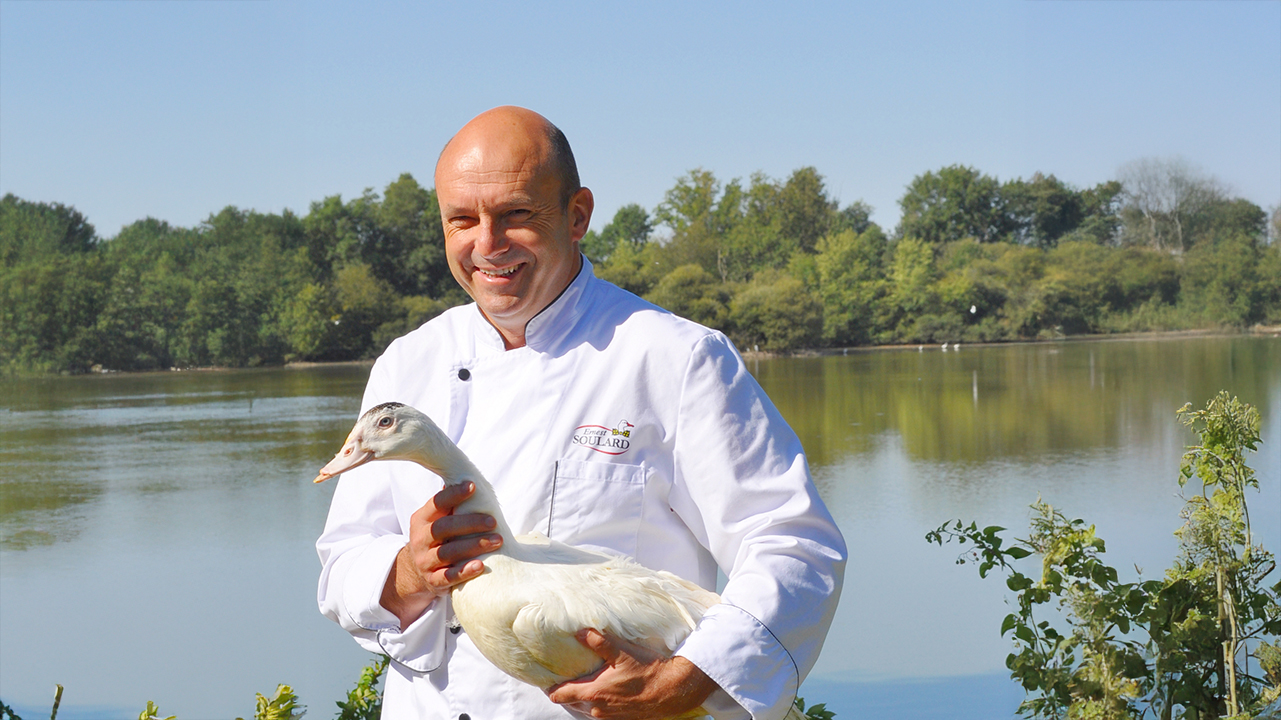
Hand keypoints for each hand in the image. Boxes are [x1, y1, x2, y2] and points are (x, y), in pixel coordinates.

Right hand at [380, 481, 502, 626]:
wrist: (415, 572)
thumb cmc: (436, 537)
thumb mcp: (436, 519)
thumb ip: (450, 503)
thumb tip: (468, 473)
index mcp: (421, 519)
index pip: (436, 503)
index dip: (454, 494)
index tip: (473, 486)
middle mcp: (420, 539)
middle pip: (443, 528)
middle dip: (470, 523)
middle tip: (493, 522)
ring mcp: (425, 561)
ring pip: (447, 553)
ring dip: (474, 546)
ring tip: (497, 541)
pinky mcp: (433, 581)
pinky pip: (447, 577)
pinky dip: (464, 572)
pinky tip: (481, 566)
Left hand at [546, 629, 717, 719]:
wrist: (672, 690)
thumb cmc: (648, 670)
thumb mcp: (623, 652)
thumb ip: (598, 642)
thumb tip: (580, 632)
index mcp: (594, 692)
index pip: (560, 694)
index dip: (550, 687)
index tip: (545, 679)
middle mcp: (598, 709)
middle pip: (570, 703)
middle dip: (565, 692)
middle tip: (563, 677)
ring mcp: (609, 716)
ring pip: (585, 709)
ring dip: (581, 698)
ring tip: (582, 683)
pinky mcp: (621, 719)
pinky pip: (600, 713)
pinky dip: (596, 704)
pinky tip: (604, 692)